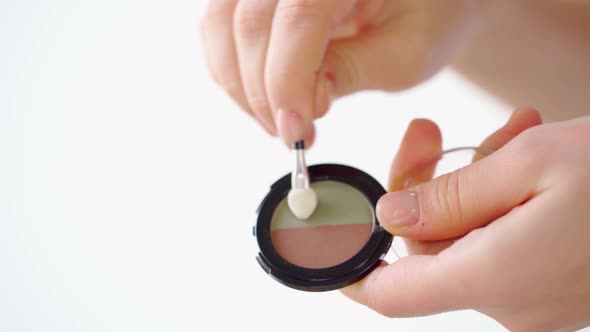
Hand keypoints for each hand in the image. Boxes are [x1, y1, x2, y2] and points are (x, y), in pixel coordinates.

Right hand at [200, 0, 498, 144]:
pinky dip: (233, 70)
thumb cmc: (431, 13)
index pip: (297, 19)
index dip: (287, 82)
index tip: (295, 131)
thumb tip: (302, 102)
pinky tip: (265, 95)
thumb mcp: (409, 50)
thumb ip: (352, 72)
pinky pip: (219, 26)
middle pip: (249, 24)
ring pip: (221, 25)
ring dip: (242, 85)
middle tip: (293, 134)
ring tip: (281, 118)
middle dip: (265, 93)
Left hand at [342, 109, 589, 330]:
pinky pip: (503, 246)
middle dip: (427, 186)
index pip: (390, 293)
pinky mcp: (556, 287)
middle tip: (429, 134)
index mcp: (492, 279)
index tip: (339, 233)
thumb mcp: (533, 163)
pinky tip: (530, 162)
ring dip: (476, 184)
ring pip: (468, 238)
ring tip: (513, 135)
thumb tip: (392, 216)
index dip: (354, 266)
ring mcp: (536, 300)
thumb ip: (450, 195)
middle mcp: (511, 304)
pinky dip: (504, 205)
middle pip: (429, 249)